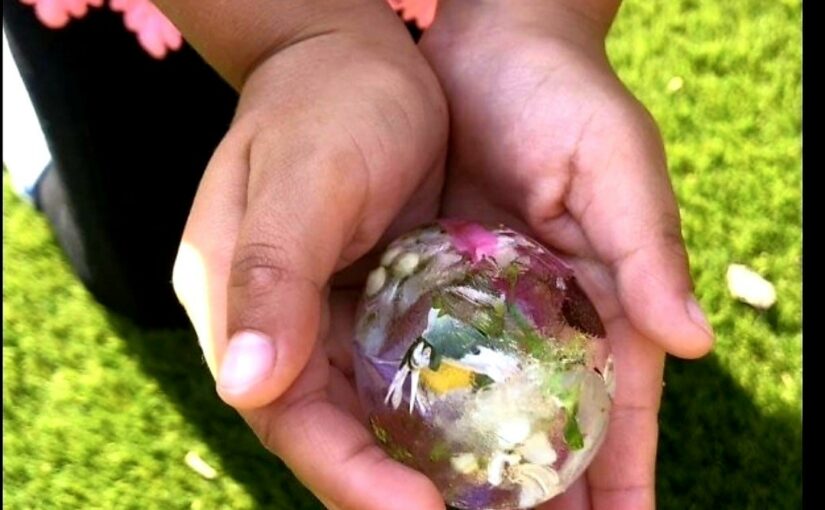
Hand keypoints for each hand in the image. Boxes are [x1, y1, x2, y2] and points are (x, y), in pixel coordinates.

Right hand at [171, 12, 448, 508]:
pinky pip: (408, 371)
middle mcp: (281, 326)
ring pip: (375, 413)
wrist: (355, 54)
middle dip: (398, 490)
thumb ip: (269, 276)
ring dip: (430, 459)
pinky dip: (447, 406)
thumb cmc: (323, 102)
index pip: (287, 418)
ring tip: (503, 499)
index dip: (350, 478)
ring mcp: (328, 317)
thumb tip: (246, 387)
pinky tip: (497, 428)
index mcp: (237, 308)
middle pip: (333, 432)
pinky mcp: (375, 301)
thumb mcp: (300, 178)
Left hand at [419, 2, 714, 507]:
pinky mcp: (433, 281)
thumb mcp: (615, 163)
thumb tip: (693, 343)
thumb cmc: (561, 95)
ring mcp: (489, 304)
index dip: (622, 482)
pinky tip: (407, 445)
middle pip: (552, 426)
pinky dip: (428, 405)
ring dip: (483, 465)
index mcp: (609, 298)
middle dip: (545, 492)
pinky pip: (431, 357)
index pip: (623, 412)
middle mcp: (547, 314)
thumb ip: (648, 248)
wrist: (483, 42)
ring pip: (490, 406)